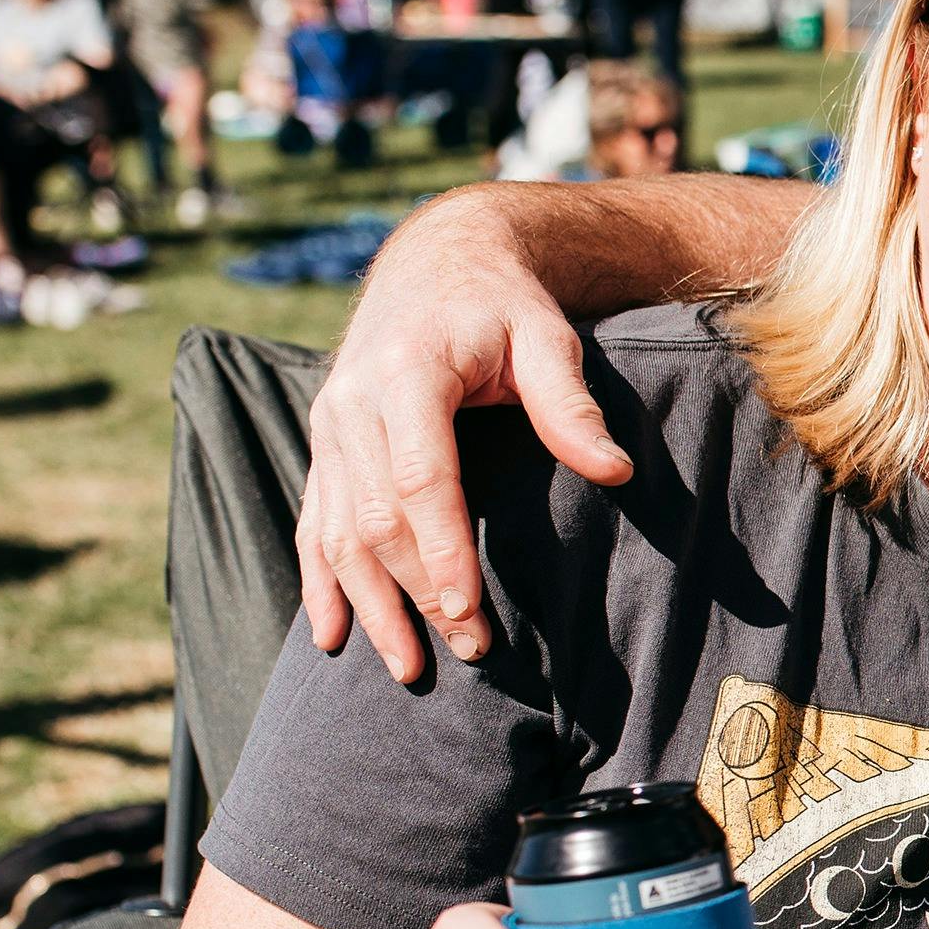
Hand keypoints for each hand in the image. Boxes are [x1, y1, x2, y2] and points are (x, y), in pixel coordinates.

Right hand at [297, 191, 631, 683]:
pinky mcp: (324, 444)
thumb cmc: (503, 302)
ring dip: (369, 604)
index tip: (468, 613)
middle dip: (417, 593)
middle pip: (376, 518)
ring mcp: (329, 426)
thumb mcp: (547, 336)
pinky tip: (333, 634)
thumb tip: (616, 472)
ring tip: (408, 668)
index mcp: (406, 373)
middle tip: (468, 653)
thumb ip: (571, 404)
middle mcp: (351, 402)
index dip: (443, 552)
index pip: (420, 480)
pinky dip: (320, 580)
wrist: (439, 260)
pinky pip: (312, 520)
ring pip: (337, 530)